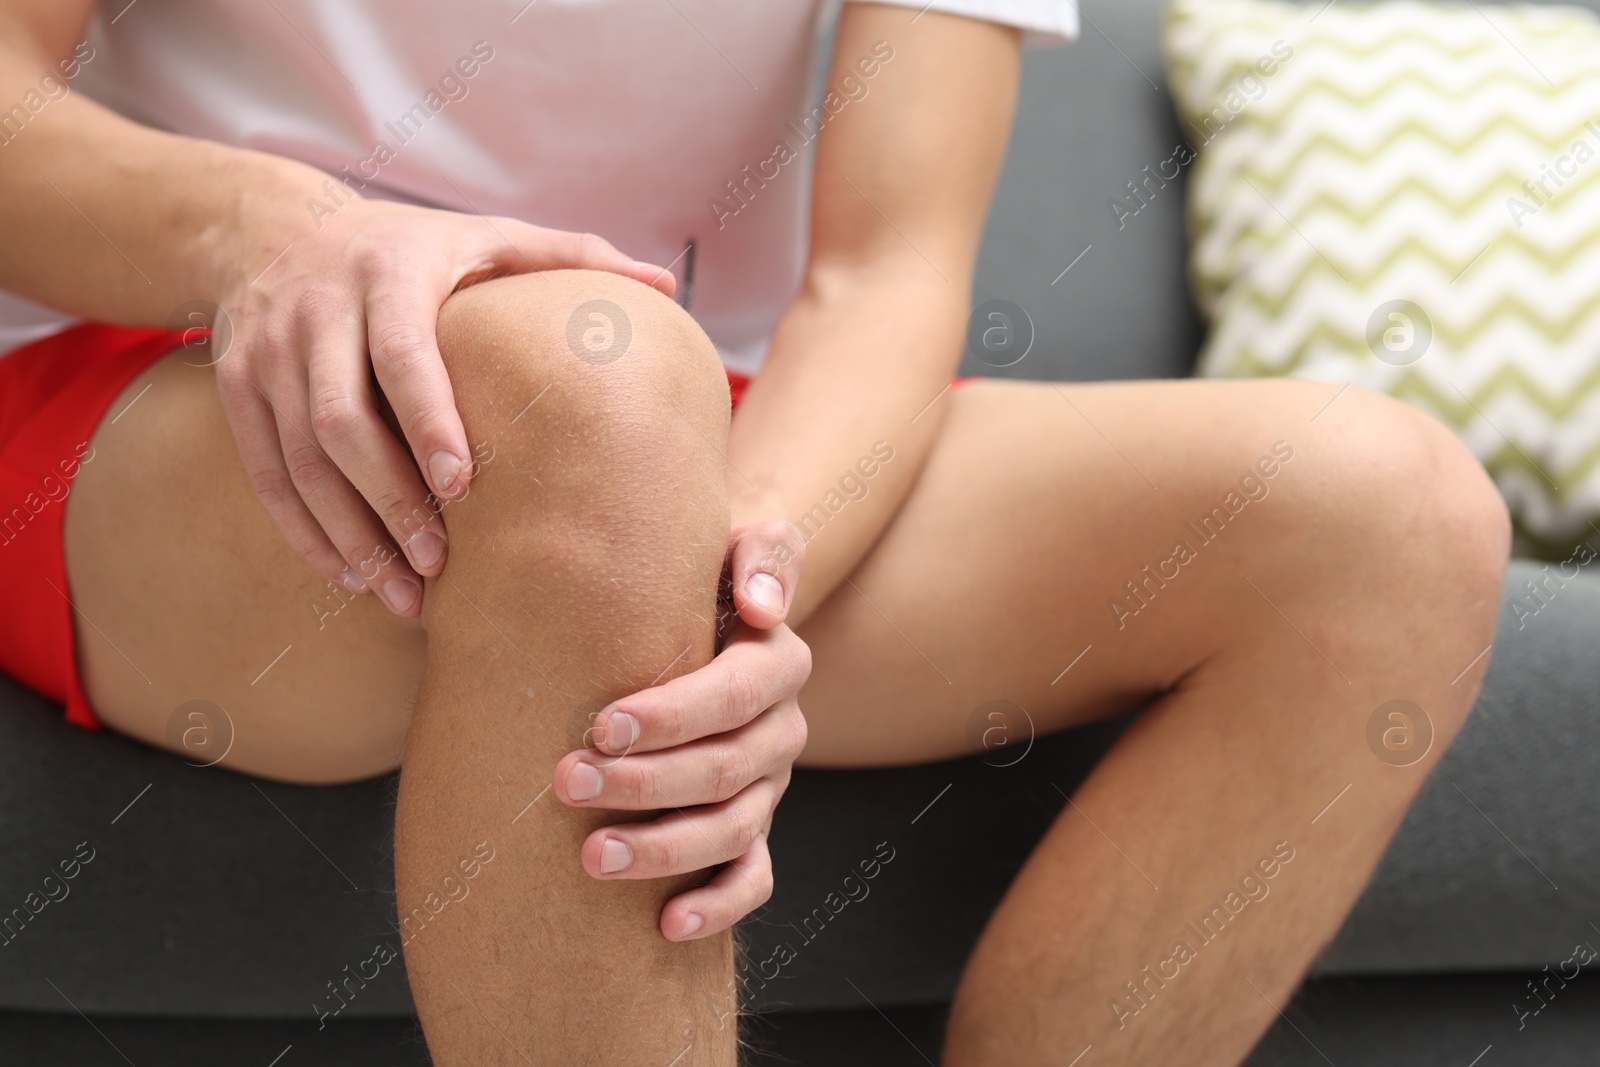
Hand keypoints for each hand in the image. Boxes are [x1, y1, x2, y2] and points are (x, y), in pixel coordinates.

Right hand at [214, 197, 674, 615]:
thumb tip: (667, 287)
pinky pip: (263, 474)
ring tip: (400, 592)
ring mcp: (265, 353)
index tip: (462, 485)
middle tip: (440, 562)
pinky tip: (350, 576)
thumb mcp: (485, 233)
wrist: (271, 227)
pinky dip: (304, 532)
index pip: (400, 353)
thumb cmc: (411, 246)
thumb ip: (570, 255)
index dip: (426, 419)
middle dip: (388, 498)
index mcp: (386, 270)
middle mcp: (315, 310)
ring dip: (347, 533)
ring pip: (296, 459)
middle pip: (338, 420)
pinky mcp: (234, 389)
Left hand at [554, 520, 810, 939]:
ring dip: (664, 849)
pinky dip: (716, 904)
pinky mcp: (752, 833)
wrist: (687, 622)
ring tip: (591, 858)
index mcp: (776, 661)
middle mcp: (780, 729)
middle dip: (646, 781)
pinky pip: (752, 879)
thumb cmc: (690, 580)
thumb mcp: (729, 544)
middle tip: (567, 782)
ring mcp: (769, 787)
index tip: (601, 723)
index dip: (674, 714)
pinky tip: (666, 926)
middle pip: (727, 768)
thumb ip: (761, 553)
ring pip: (734, 829)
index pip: (736, 693)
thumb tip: (762, 607)